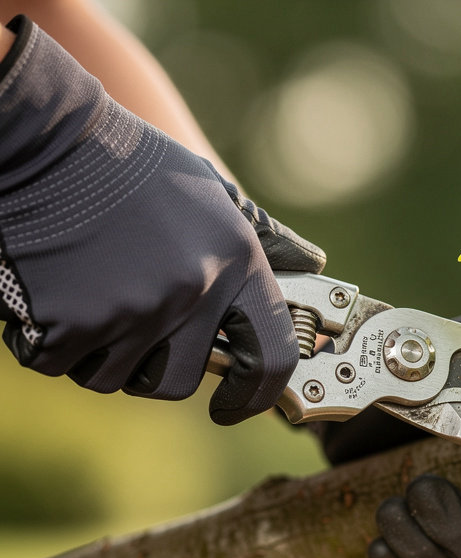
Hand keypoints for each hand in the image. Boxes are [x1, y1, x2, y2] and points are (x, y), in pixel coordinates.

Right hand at [0, 17, 324, 423]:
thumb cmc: (130, 166)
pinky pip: (63, 364)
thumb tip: (311, 267)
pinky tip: (53, 294)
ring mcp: (134, 311)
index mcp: (237, 262)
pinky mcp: (73, 322)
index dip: (257, 395)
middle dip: (154, 367)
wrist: (39, 138)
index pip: (272, 357)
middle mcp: (194, 292)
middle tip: (130, 327)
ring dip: (101, 354)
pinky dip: (51, 342)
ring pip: (119, 377)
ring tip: (90, 296)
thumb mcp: (214, 193)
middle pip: (181, 381)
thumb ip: (264, 239)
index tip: (235, 407)